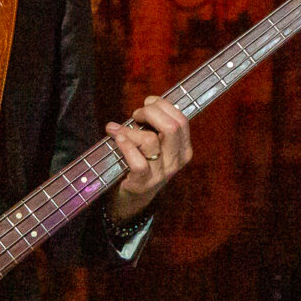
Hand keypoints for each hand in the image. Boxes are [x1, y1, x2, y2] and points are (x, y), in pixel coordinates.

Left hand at [106, 95, 191, 221]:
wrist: (133, 197)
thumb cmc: (141, 162)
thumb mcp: (155, 143)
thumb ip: (154, 126)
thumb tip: (146, 106)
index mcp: (183, 149)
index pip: (181, 120)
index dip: (162, 106)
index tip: (147, 103)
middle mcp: (176, 161)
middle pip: (171, 127)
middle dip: (150, 112)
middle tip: (136, 114)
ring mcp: (161, 174)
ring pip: (150, 141)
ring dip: (131, 130)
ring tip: (118, 130)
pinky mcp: (143, 183)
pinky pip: (137, 162)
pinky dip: (125, 146)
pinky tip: (117, 139)